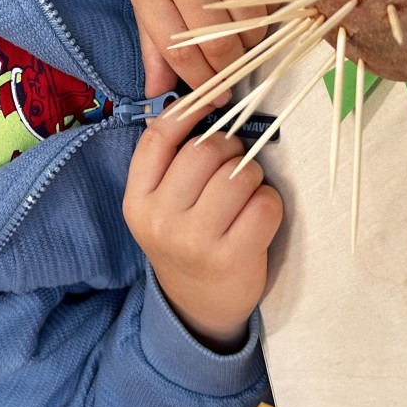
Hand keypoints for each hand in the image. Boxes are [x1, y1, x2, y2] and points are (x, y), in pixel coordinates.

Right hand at [124, 97, 282, 351]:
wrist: (196, 306)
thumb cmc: (184, 240)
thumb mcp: (159, 205)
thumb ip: (169, 162)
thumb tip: (197, 100)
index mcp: (137, 201)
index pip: (158, 137)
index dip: (188, 111)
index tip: (209, 106)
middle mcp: (160, 220)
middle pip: (204, 150)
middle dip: (230, 148)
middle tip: (235, 163)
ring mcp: (195, 241)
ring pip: (238, 175)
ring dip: (253, 175)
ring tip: (247, 192)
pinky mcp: (232, 257)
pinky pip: (264, 204)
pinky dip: (270, 202)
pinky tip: (259, 215)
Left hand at [128, 0, 276, 94]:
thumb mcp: (144, 4)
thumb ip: (154, 50)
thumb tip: (159, 94)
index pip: (180, 51)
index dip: (201, 82)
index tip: (214, 96)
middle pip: (219, 40)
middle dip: (230, 68)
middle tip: (231, 74)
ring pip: (251, 19)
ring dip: (251, 41)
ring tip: (241, 40)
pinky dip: (268, 11)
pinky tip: (254, 11)